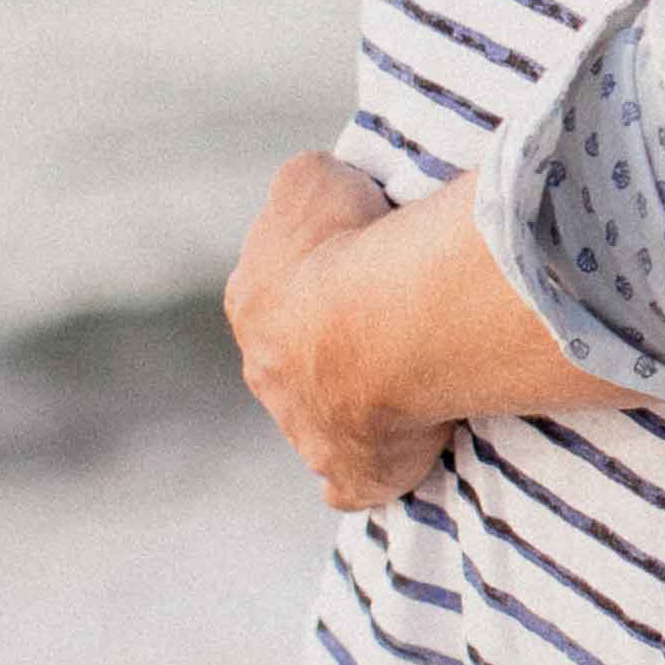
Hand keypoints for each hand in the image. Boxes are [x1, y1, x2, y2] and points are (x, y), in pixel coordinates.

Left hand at [226, 152, 451, 510]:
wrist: (383, 325)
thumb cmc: (348, 246)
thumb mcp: (311, 181)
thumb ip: (304, 191)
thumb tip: (313, 196)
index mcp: (252, 306)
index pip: (277, 297)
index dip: (318, 285)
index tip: (360, 275)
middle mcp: (266, 374)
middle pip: (296, 364)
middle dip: (332, 352)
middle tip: (392, 329)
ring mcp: (304, 431)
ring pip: (322, 420)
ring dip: (356, 405)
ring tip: (411, 382)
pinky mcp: (350, 473)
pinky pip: (353, 483)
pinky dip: (366, 476)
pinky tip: (390, 465)